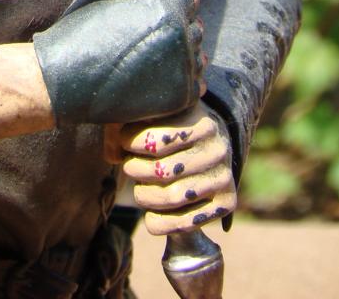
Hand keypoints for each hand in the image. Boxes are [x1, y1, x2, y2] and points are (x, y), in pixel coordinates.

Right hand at [32, 0, 204, 124]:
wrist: (61, 79)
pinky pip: (195, 83)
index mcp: (166, 7)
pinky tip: (159, 78)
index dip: (174, 1)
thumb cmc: (77, 33)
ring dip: (181, 55)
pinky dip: (181, 80)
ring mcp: (181, 68)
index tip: (159, 9)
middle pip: (195, 27)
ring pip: (197, 56)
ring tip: (154, 59)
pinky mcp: (178, 97)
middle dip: (178, 28)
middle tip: (154, 37)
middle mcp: (180, 35)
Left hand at [119, 102, 236, 233]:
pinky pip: (184, 223)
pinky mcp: (227, 203)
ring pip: (170, 197)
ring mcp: (224, 177)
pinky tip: (150, 216)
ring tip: (140, 188)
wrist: (212, 145)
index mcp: (201, 122)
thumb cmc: (174, 128)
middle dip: (135, 170)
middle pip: (161, 171)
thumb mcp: (158, 115)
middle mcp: (218, 149)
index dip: (131, 142)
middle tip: (130, 167)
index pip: (156, 140)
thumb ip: (130, 124)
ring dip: (144, 196)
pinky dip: (159, 223)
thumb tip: (111, 154)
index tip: (125, 141)